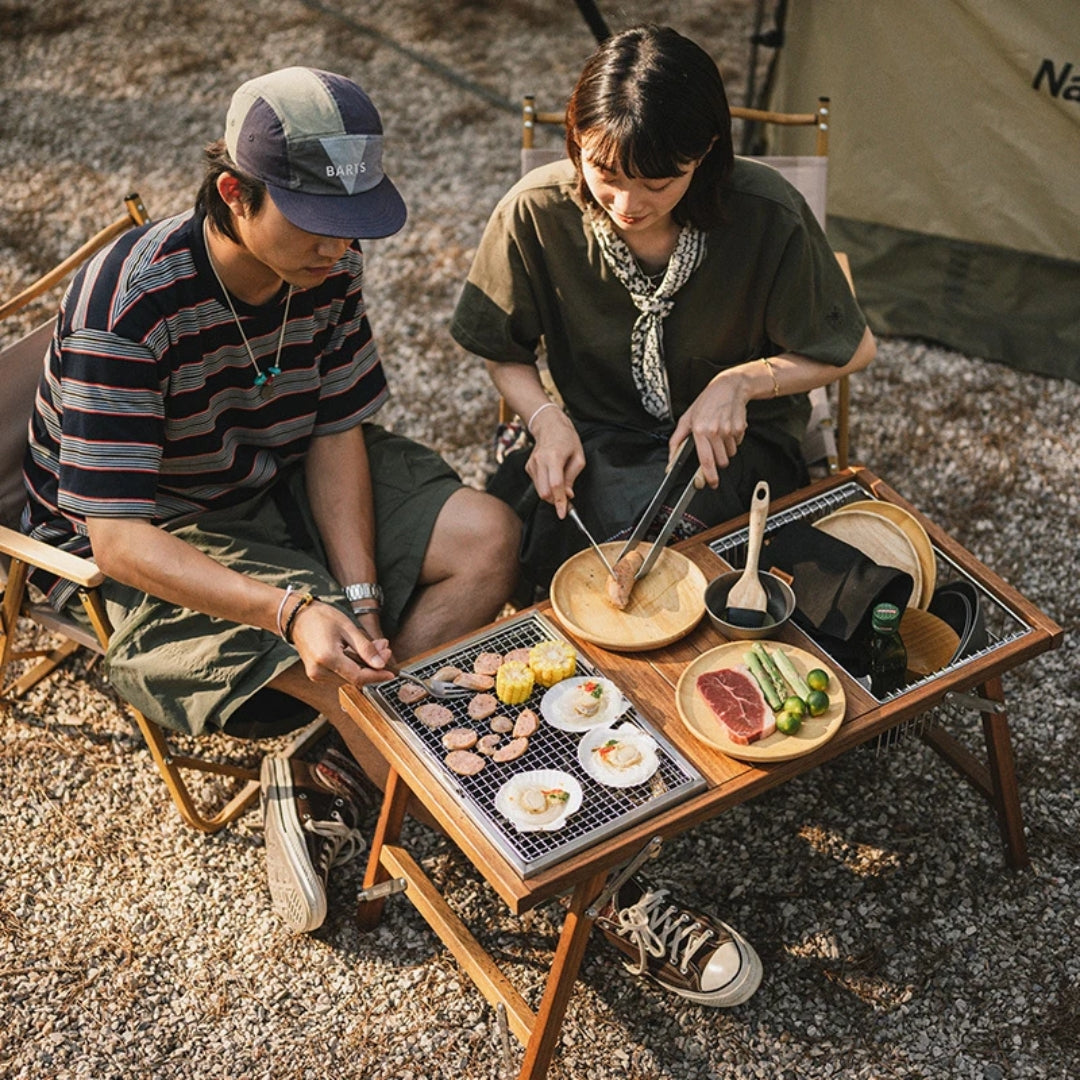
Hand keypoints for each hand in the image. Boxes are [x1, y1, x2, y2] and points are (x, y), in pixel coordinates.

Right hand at [290, 601, 392, 686]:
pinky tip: (361, 652)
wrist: (298, 617)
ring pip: (350, 675)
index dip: (377, 676)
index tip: (391, 674)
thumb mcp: (348, 628)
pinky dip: (354, 664)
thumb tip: (380, 664)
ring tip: (375, 646)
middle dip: (373, 665)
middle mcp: (319, 671)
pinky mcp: (318, 673)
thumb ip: (365, 648)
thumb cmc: (320, 618)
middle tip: (384, 649)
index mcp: (327, 658)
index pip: (358, 677)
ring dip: (365, 664)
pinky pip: (341, 673)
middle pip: (356, 677)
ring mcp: (317, 674)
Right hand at [524, 406, 585, 518]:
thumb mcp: (578, 457)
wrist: (549, 425)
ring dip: (551, 493)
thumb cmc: (567, 439)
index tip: (563, 513)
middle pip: (544, 492)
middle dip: (555, 500)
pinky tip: (552, 476)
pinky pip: (537, 484)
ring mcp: (531, 464)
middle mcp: (540, 461)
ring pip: (540, 490)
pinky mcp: (528, 467)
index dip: (559, 502)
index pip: (555, 485)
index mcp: (554, 457)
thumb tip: (568, 495)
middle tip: (567, 501)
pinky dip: (546, 486)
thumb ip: (572, 477)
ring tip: (562, 484)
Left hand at [669, 370, 750, 487]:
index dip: (709, 475)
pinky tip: (727, 429)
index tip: (711, 483)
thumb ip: (677, 441)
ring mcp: (729, 430)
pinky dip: (732, 441)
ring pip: (730, 454)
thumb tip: (671, 460)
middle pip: (720, 462)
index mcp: (700, 430)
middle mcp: (715, 431)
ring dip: (725, 451)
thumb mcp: (686, 419)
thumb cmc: (706, 402)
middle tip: (713, 450)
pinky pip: (737, 444)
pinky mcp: (740, 429)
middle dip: (718, 462)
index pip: (706, 460)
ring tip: (719, 436)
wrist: (729, 387)